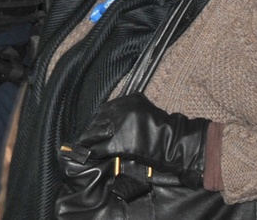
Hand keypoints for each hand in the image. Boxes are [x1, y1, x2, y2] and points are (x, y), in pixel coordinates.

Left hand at [74, 93, 208, 188]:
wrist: (175, 142)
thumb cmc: (163, 127)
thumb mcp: (144, 109)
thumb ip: (127, 109)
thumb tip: (110, 116)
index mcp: (126, 101)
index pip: (103, 110)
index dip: (97, 121)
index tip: (92, 127)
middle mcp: (120, 111)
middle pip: (98, 122)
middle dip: (91, 131)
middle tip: (84, 138)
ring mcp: (119, 127)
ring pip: (97, 134)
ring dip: (88, 141)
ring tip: (81, 146)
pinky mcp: (120, 143)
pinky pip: (101, 147)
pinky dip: (93, 151)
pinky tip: (86, 154)